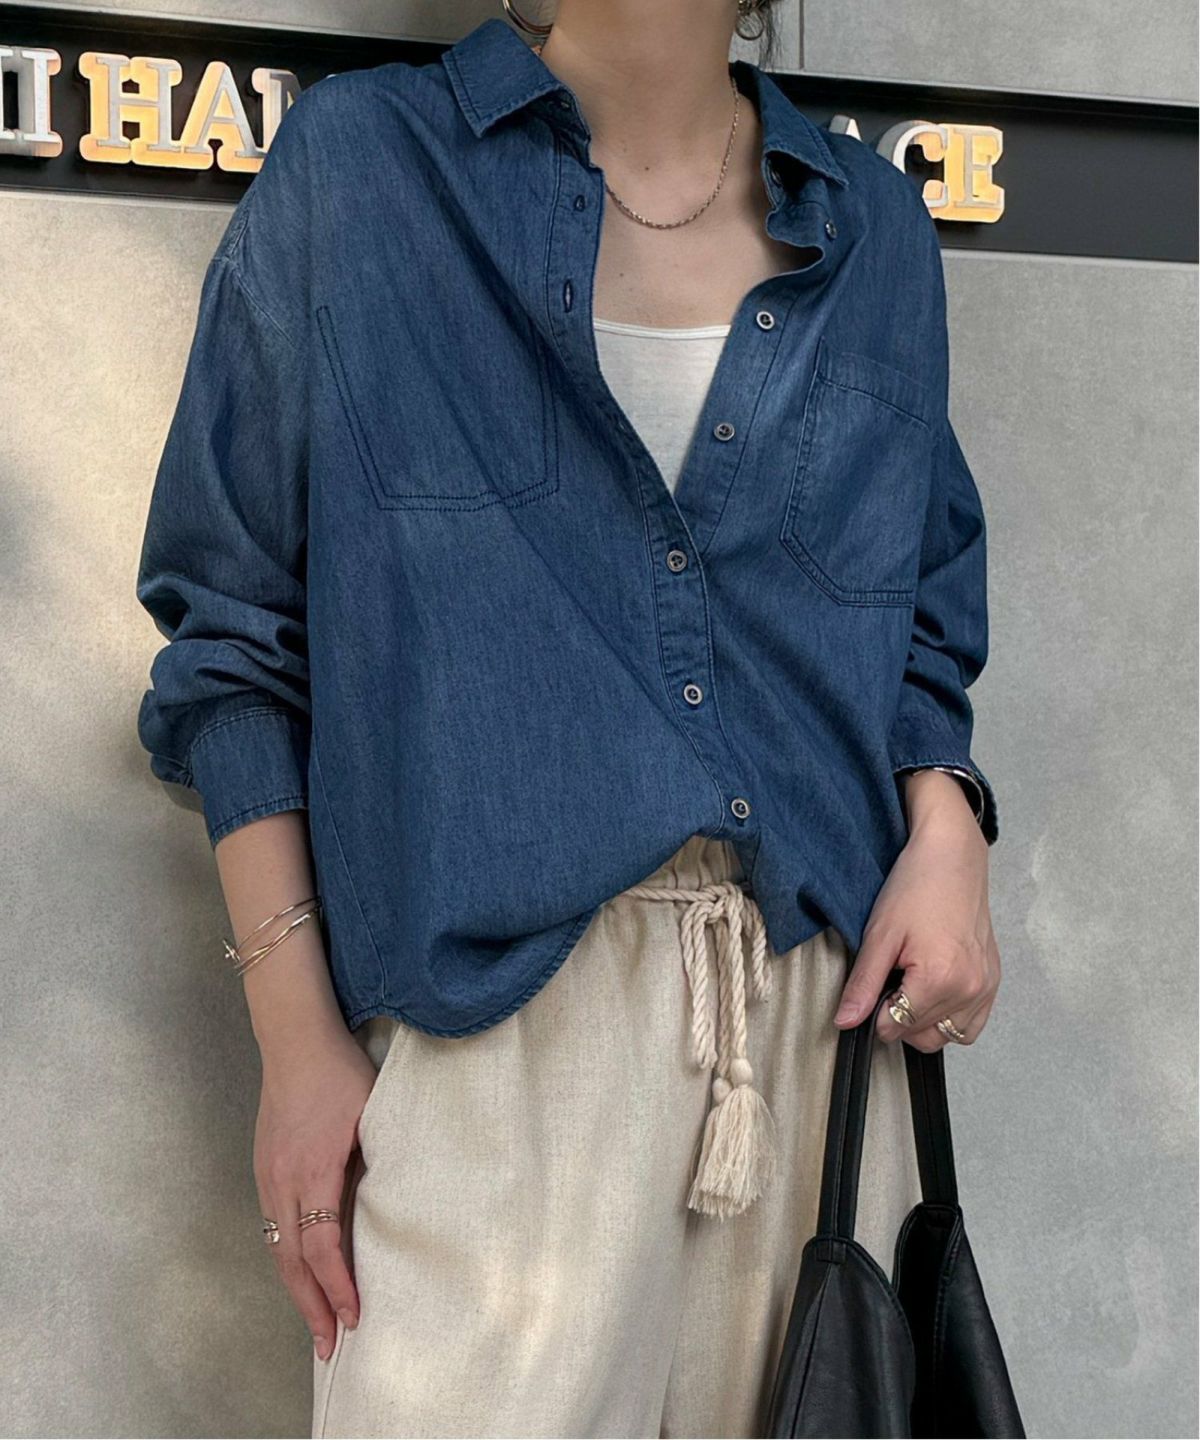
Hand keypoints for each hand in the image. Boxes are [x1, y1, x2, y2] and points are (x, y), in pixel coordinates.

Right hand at [253, 1021, 378, 1360]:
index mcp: (312, 1170)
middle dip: (311, 1308)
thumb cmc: (340, 1073)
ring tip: (315, 1322)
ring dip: (297, 1289)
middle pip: (291, 1262)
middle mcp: (281, 1181)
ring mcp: (267, 1176)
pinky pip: (273, 1228)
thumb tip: (391, 1204)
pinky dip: (287, 1259)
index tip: (354, 1317)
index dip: (338, 1287)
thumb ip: (376, 1160)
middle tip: (328, 1348)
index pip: (322, 1247)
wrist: (295, 1039)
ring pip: (278, 1249)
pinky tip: (301, 1273)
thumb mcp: (370, 1114)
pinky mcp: (264, 1168)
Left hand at [833, 780, 1000, 1049]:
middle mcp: (969, 990)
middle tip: (892, 978)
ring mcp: (986, 988)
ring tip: (913, 983)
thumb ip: (863, 985)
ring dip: (924, 1022)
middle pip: (921, 1036)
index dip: (876, 1012)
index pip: (895, 1028)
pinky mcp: (994, 981)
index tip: (875, 985)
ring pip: (947, 1036)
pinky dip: (950, 1018)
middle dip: (899, 1017)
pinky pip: (971, 1025)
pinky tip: (935, 990)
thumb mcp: (879, 936)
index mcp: (939, 980)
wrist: (952, 857)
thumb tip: (845, 1022)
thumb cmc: (914, 888)